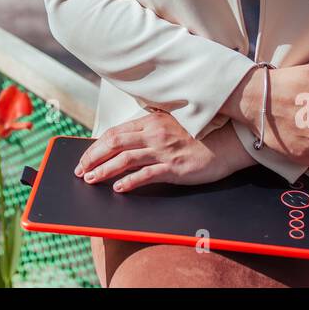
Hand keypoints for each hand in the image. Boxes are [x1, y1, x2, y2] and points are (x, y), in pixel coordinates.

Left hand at [73, 109, 236, 191]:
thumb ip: (151, 125)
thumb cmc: (200, 134)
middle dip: (93, 157)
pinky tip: (118, 188)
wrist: (227, 142)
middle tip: (80, 170)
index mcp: (151, 121)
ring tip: (91, 179)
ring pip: (125, 159)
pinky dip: (130, 181)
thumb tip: (129, 134)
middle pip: (114, 143)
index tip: (85, 157)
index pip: (115, 132)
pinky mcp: (174, 167)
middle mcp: (154, 133)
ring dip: (104, 169)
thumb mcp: (171, 123)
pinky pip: (146, 174)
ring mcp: (163, 150)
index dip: (96, 145)